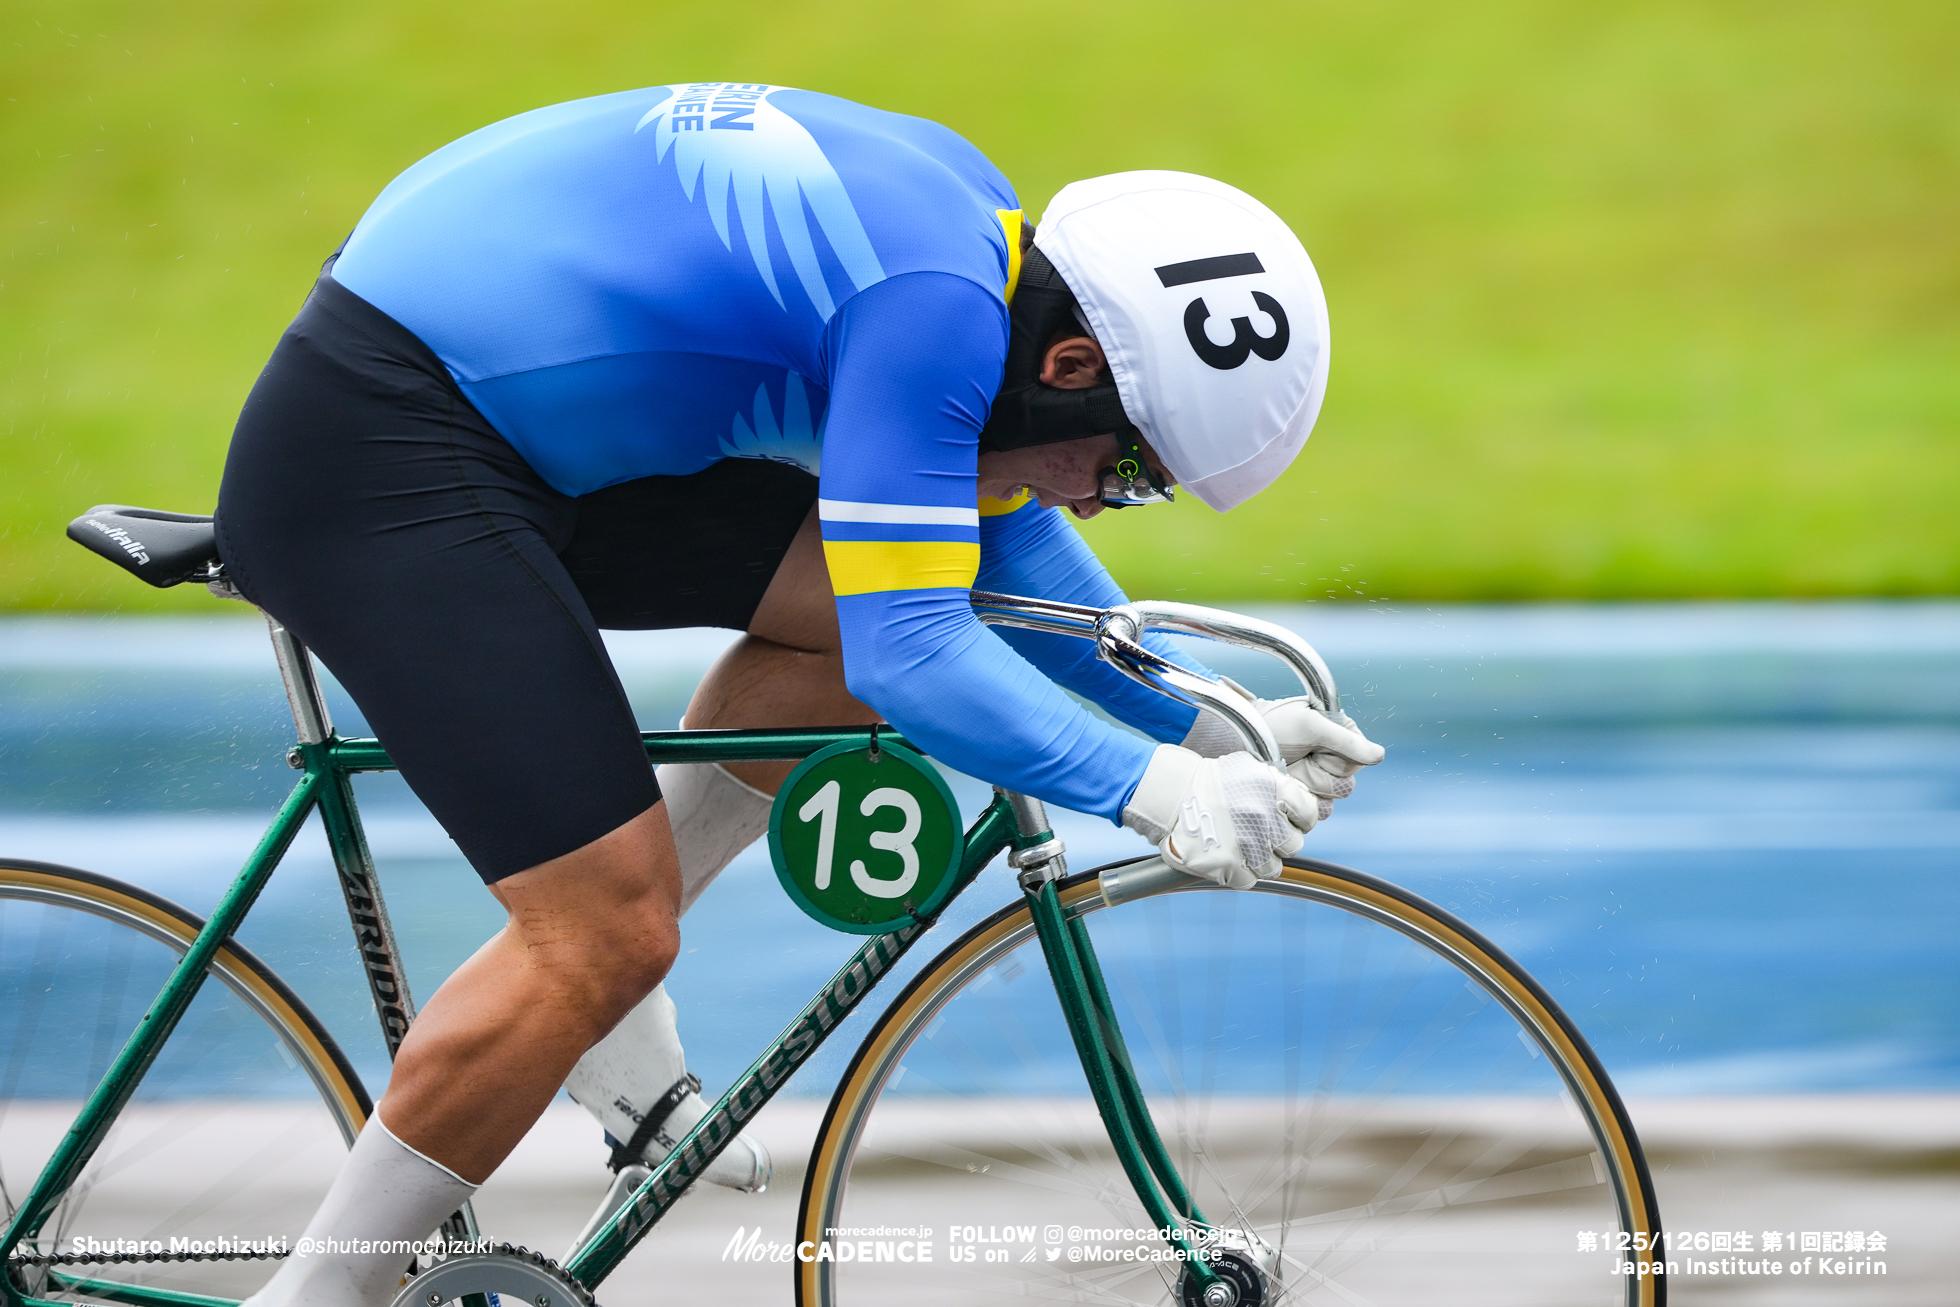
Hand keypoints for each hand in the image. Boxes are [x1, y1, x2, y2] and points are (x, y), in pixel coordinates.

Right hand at [1121, 746, 1319, 889]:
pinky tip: (1227, 857)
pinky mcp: (1228, 866)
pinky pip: (1248, 880)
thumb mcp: (1250, 770)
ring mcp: (1247, 845)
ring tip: (1241, 847)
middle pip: (1293, 845)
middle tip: (1259, 834)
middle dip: (1278, 842)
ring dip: (1259, 860)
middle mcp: (1265, 818)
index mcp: (1275, 790)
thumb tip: (1299, 810)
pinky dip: (1238, 872)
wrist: (1171, 793)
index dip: (1299, 820)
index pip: (1309, 815)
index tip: (1284, 820)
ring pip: (1272, 867)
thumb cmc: (1210, 781)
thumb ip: (1279, 788)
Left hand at [1183, 687, 1384, 818]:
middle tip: (1302, 757)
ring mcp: (1319, 777)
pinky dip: (1304, 801)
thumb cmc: (1273, 726)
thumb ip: (1346, 742)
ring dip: (1311, 786)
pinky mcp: (1306, 795)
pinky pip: (1319, 811)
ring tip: (1292, 770)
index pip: (1361, 757)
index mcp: (1341, 734)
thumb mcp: (1310, 725)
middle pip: (1347, 782)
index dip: (1339, 757)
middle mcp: (1333, 756)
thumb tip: (1379, 756)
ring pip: (1334, 799)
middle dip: (1322, 773)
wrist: (1239, 742)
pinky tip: (1290, 786)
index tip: (1319, 747)